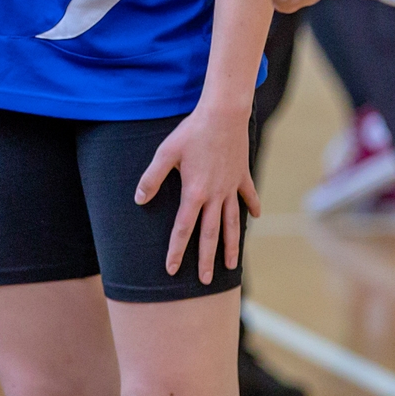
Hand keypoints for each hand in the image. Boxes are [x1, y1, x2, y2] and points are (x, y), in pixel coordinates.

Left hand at [135, 102, 261, 284]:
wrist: (223, 115)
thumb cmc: (191, 132)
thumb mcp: (165, 152)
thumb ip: (152, 178)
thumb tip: (139, 200)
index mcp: (194, 193)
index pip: (183, 229)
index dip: (176, 250)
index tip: (171, 269)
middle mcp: (215, 196)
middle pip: (210, 235)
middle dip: (206, 260)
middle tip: (204, 281)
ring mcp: (231, 188)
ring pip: (232, 223)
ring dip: (231, 245)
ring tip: (232, 265)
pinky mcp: (242, 176)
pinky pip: (248, 197)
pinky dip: (252, 208)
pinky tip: (255, 218)